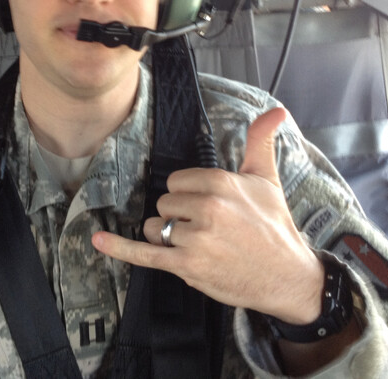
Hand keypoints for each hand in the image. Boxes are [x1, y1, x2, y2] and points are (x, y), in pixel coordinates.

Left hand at [92, 107, 324, 322]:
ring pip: (155, 227)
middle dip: (178, 216)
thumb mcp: (267, 179)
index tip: (209, 207)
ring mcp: (195, 238)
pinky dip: (119, 248)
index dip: (188, 195)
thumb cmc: (275, 227)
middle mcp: (207, 207)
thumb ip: (261, 141)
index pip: (176, 180)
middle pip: (163, 203)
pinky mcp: (187, 265)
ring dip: (168, 238)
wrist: (288, 277)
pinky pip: (145, 254)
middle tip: (210, 229)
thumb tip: (276, 109)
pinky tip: (99, 240)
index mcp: (220, 182)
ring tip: (201, 246)